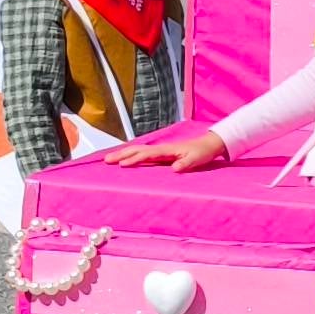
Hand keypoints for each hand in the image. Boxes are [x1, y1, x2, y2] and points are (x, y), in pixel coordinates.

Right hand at [105, 127, 231, 171]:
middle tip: (106, 160)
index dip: (134, 159)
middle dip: (121, 154)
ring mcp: (159, 151)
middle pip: (137, 150)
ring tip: (108, 159)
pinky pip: (142, 154)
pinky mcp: (160, 154)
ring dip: (123, 154)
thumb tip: (175, 168)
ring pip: (137, 151)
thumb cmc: (202, 152)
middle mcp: (160, 149)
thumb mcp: (196, 159)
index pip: (147, 154)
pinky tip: (124, 159)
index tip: (122, 164)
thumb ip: (186, 163)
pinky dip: (130, 155)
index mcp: (166, 150)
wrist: (208, 145)